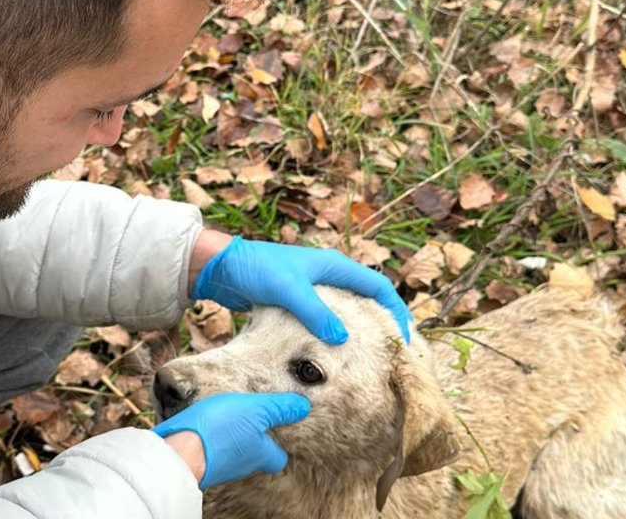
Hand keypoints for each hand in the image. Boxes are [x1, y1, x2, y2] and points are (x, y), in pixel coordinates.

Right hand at [153, 392, 309, 488]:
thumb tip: (303, 407)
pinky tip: (203, 424)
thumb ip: (279, 408)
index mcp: (260, 454)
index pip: (278, 459)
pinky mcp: (197, 462)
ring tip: (225, 418)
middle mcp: (241, 465)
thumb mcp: (256, 410)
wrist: (179, 451)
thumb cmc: (221, 429)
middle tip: (249, 421)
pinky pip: (209, 450)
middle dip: (253, 441)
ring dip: (230, 438)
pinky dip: (209, 439)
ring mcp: (219, 467)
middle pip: (254, 456)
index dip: (279, 447)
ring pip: (231, 453)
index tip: (278, 431)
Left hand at [192, 235, 411, 343]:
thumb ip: (315, 312)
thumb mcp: (288, 289)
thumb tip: (342, 339)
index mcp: (334, 266)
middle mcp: (328, 276)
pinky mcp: (297, 303)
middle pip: (366, 300)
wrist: (221, 268)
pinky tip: (333, 356)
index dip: (395, 310)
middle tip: (391, 353)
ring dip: (358, 332)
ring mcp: (313, 289)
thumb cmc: (255, 269)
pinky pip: (325, 320)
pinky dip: (334, 335)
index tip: (404, 337)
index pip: (378, 287)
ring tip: (367, 359)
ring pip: (346, 312)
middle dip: (381, 324)